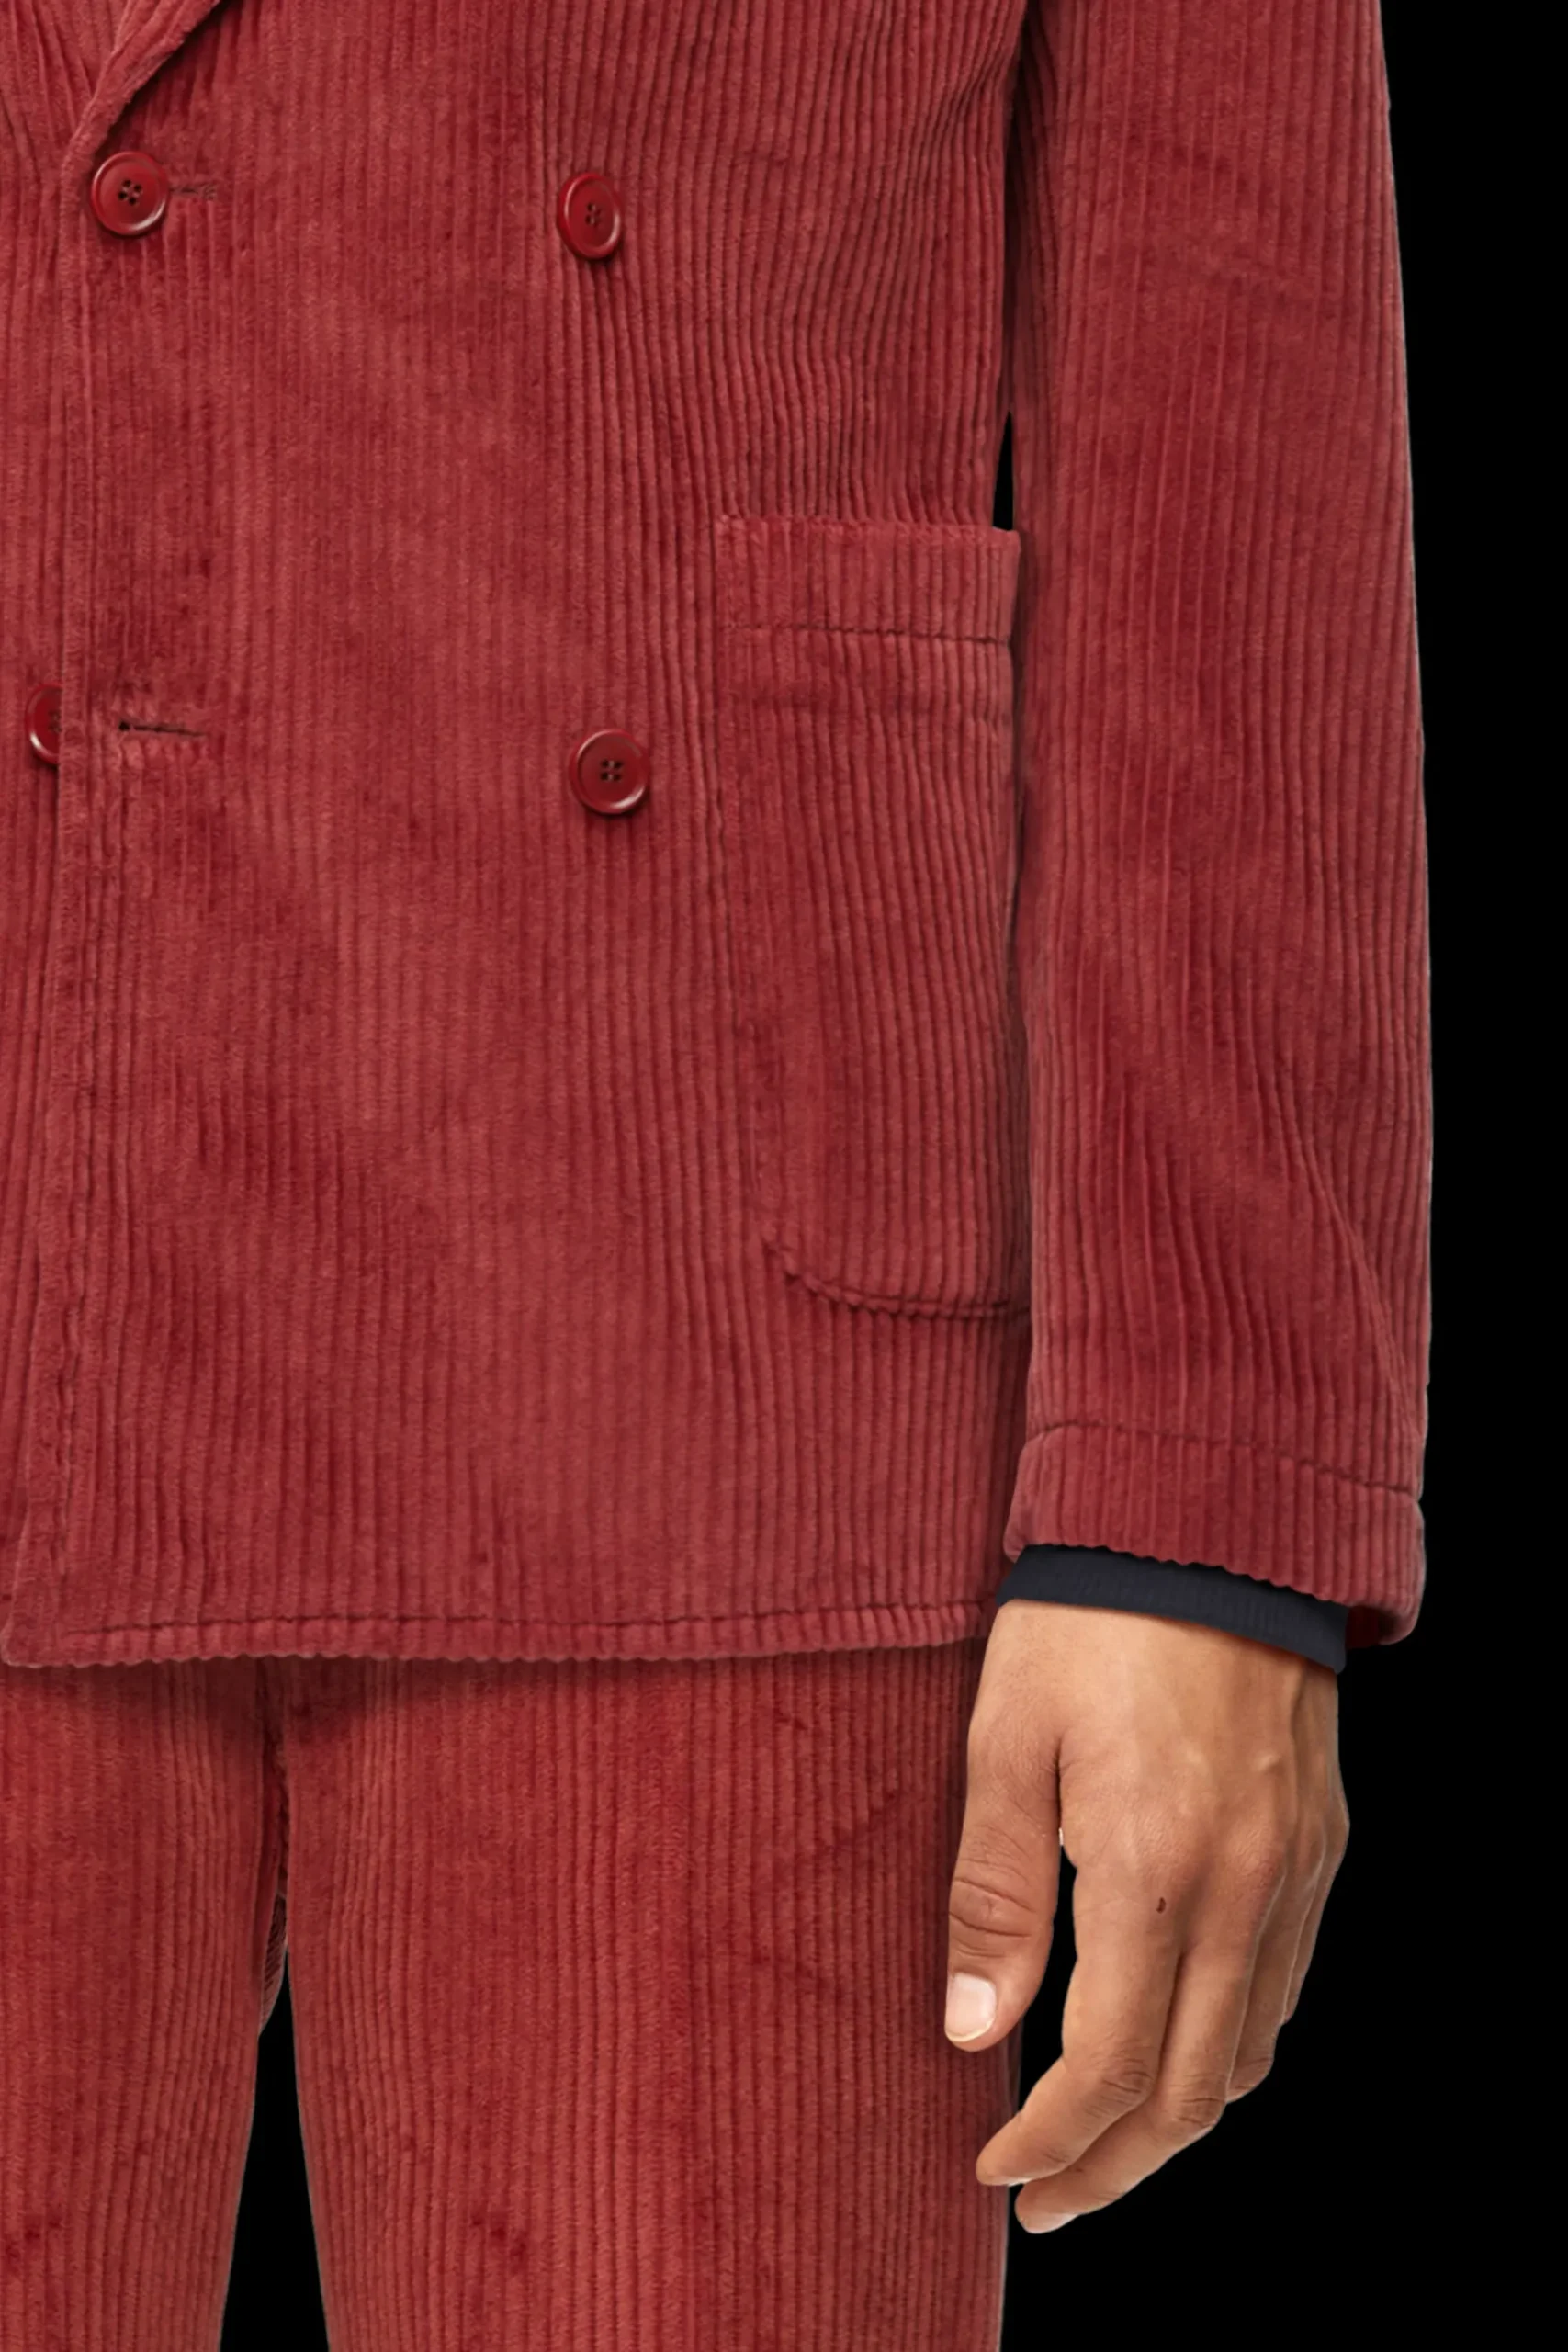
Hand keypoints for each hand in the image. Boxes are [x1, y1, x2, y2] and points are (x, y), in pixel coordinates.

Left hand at [944, 1599, 1348, 2230]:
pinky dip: (1229, 2048)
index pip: (1107, 2068)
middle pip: (1190, 2094)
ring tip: (1106, 2144)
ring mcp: (1294, 1872)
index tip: (996, 2167)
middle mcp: (1241, 1890)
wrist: (1207, 1525)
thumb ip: (993, 1894)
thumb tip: (974, 2032)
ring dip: (1176, 2121)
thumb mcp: (1004, 1742)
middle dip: (1114, 2168)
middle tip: (1049, 2201)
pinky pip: (1283, 1988)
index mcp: (1151, 1869)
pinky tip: (1178, 2044)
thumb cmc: (1087, 1623)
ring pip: (1248, 2053)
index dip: (1048, 2141)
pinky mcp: (1320, 1846)